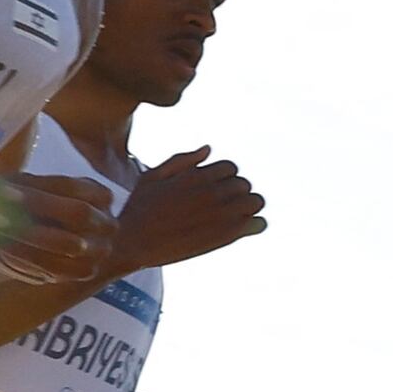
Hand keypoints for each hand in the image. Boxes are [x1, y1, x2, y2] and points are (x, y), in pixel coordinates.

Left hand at [0, 167, 113, 285]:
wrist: (35, 247)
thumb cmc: (31, 210)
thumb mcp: (33, 188)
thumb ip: (26, 178)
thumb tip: (6, 144)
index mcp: (99, 194)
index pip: (73, 187)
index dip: (37, 188)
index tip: (0, 187)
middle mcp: (107, 222)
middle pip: (77, 213)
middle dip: (35, 210)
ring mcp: (99, 250)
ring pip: (68, 243)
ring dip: (26, 235)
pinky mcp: (83, 273)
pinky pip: (56, 267)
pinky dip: (25, 255)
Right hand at [110, 148, 267, 271]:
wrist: (133, 242)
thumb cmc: (139, 209)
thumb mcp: (152, 176)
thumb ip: (182, 160)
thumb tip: (209, 148)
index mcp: (196, 175)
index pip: (230, 167)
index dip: (223, 178)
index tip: (212, 190)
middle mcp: (213, 191)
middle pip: (244, 184)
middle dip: (235, 193)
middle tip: (219, 206)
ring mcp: (222, 212)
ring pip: (256, 201)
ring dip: (248, 207)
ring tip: (232, 217)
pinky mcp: (228, 234)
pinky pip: (259, 224)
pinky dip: (254, 225)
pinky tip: (239, 230)